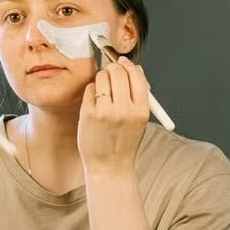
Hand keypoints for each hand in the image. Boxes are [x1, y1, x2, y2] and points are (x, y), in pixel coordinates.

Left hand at [77, 57, 149, 175]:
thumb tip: (134, 68)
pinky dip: (92, 91)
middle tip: (111, 72)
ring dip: (102, 78)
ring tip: (103, 91)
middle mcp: (124, 110)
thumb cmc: (124, 142)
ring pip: (101, 77)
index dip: (129, 65)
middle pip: (118, 72)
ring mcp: (105, 112)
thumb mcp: (140, 120)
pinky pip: (90, 89)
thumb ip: (138, 95)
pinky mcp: (88, 114)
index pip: (137, 75)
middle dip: (113, 68)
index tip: (123, 62)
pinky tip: (95, 102)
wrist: (109, 167)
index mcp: (141, 111)